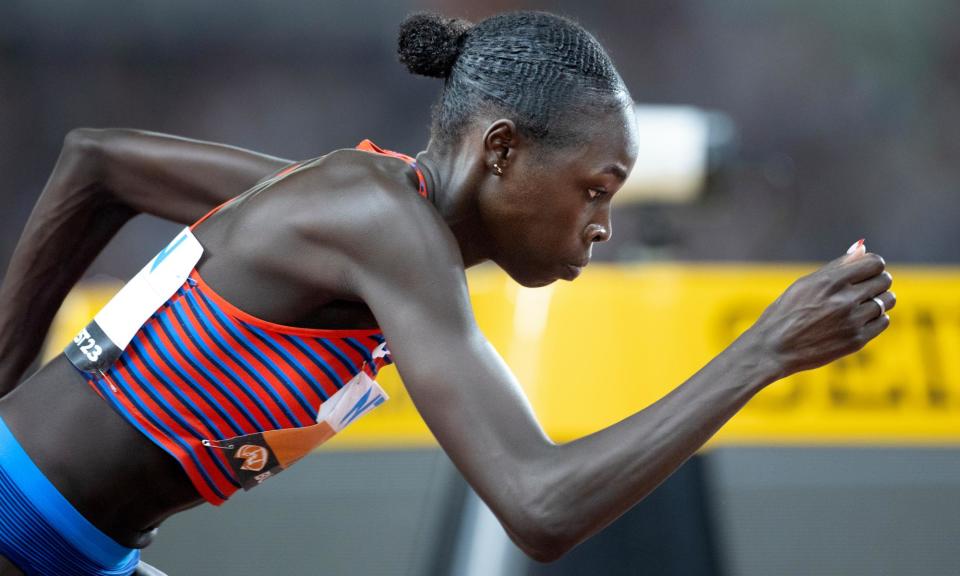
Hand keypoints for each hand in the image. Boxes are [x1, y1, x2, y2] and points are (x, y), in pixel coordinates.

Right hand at [747, 241, 894, 378]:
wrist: (774, 349)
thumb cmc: (786, 313)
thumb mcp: (805, 284)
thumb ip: (836, 266)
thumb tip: (862, 247)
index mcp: (830, 281)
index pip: (875, 263)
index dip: (872, 265)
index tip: (864, 272)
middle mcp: (844, 300)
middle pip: (884, 280)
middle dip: (876, 282)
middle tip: (862, 289)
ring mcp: (852, 321)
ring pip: (886, 301)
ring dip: (878, 300)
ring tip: (860, 305)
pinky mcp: (856, 340)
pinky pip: (883, 321)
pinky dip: (875, 319)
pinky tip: (858, 320)